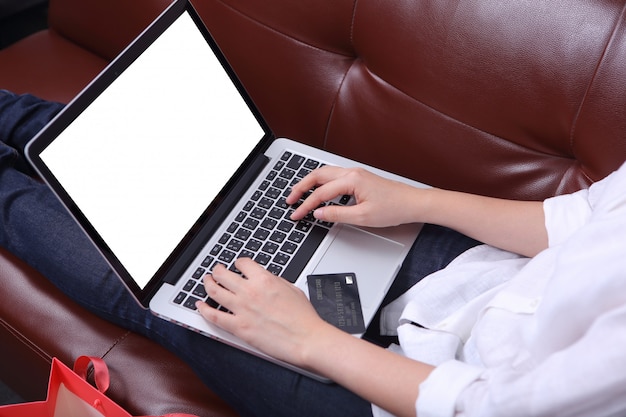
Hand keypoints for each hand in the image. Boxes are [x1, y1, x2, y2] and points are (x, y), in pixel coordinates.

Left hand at [195, 258, 330, 365]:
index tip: (237, 266)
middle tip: (216, 271)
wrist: (306, 339)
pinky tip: (200, 306)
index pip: (242, 263)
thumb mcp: (292, 288)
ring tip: (206, 282)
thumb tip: (264, 279)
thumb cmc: (303, 318)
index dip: (238, 263)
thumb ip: (274, 281)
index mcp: (265, 279)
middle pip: (224, 275)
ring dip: (208, 284)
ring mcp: (242, 309)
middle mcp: (250, 292)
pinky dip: (204, 310)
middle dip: (218, 270)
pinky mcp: (239, 327)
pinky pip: (215, 316)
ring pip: (215, 292)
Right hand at [287, 166, 418, 227]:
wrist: (412, 203)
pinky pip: (334, 176)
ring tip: (299, 194)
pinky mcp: (359, 178)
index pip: (321, 193)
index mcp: (351, 180)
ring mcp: (355, 173)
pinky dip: (321, 183)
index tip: (296, 214)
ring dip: (310, 183)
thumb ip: (337, 214)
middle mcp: (352, 173)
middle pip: (318, 175)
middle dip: (301, 187)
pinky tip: (318, 191)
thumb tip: (319, 214)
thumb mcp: (362, 217)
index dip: (306, 205)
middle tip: (289, 199)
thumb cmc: (393, 208)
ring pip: (325, 173)